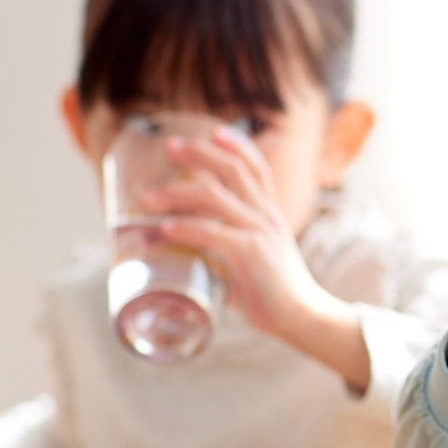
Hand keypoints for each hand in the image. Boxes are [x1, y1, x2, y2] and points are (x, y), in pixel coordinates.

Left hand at [142, 126, 369, 389]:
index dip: (237, 146)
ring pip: (216, 199)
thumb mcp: (252, 258)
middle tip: (170, 146)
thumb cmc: (272, 291)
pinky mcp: (253, 253)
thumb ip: (224, 247)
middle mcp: (267, 216)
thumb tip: (184, 251)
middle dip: (200, 155)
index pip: (257, 168)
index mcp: (271, 214)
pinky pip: (214, 233)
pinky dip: (185, 229)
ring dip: (177, 194)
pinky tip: (163, 230)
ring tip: (146, 198)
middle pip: (233, 171)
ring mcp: (261, 232)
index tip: (213, 131)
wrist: (301, 316)